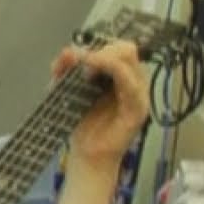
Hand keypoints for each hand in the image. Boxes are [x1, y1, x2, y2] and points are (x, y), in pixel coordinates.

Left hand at [50, 39, 149, 174]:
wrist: (88, 157)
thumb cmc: (82, 125)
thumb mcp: (67, 92)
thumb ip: (65, 71)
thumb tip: (67, 50)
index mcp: (120, 77)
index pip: (117, 49)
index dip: (96, 47)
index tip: (75, 57)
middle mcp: (133, 81)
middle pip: (125, 48)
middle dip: (100, 50)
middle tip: (81, 62)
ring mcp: (139, 94)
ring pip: (128, 57)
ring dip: (102, 56)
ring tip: (84, 67)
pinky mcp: (138, 107)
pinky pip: (129, 80)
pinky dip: (110, 67)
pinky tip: (92, 68)